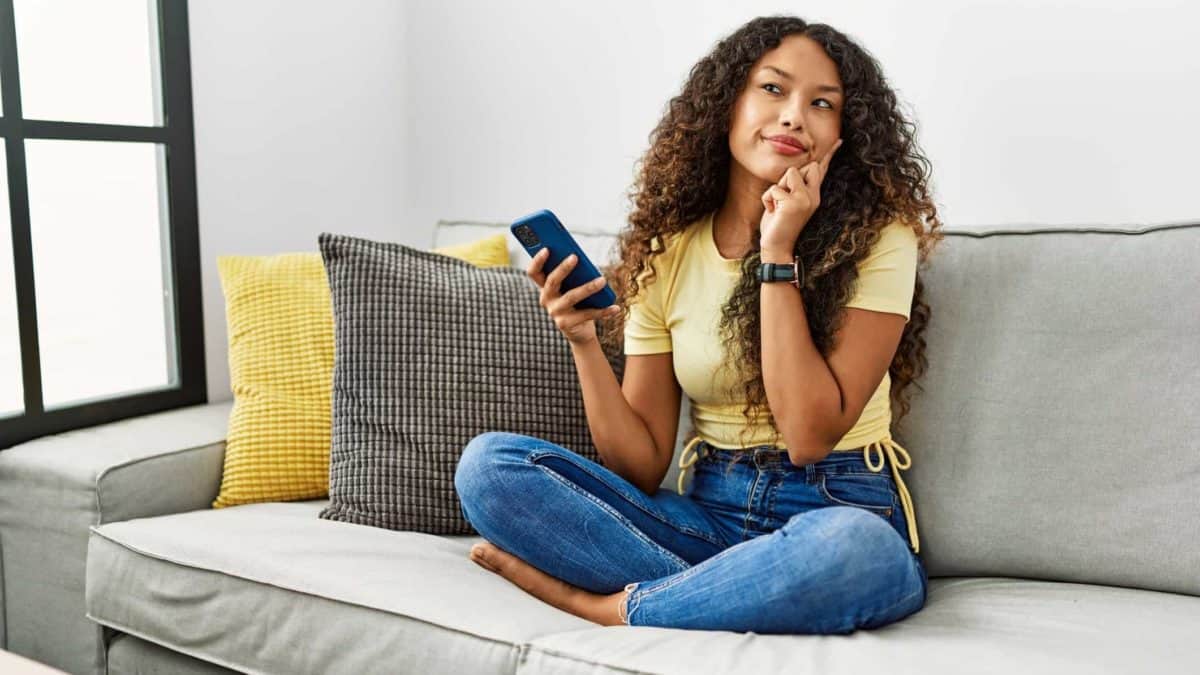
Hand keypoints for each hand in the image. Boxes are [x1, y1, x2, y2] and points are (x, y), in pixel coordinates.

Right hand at [527, 248, 620, 345]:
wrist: (580, 330)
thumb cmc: (578, 302)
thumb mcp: (573, 287)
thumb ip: (574, 274)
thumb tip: (582, 259)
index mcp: (545, 287)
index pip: (534, 272)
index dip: (537, 261)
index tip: (547, 249)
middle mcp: (546, 299)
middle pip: (552, 281)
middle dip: (563, 268)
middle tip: (575, 257)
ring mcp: (555, 312)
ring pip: (571, 296)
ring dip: (588, 287)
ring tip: (603, 280)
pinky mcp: (566, 324)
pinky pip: (587, 314)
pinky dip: (603, 311)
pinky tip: (615, 307)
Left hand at [759, 138, 842, 253]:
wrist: (777, 247)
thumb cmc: (778, 225)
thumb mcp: (787, 203)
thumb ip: (793, 188)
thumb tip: (794, 172)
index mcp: (814, 196)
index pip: (821, 170)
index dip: (829, 154)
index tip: (838, 141)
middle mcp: (814, 196)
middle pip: (806, 166)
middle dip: (789, 178)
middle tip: (783, 201)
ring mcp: (805, 200)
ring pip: (789, 174)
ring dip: (777, 188)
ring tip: (777, 207)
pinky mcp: (794, 203)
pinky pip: (774, 189)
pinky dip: (767, 200)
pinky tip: (773, 213)